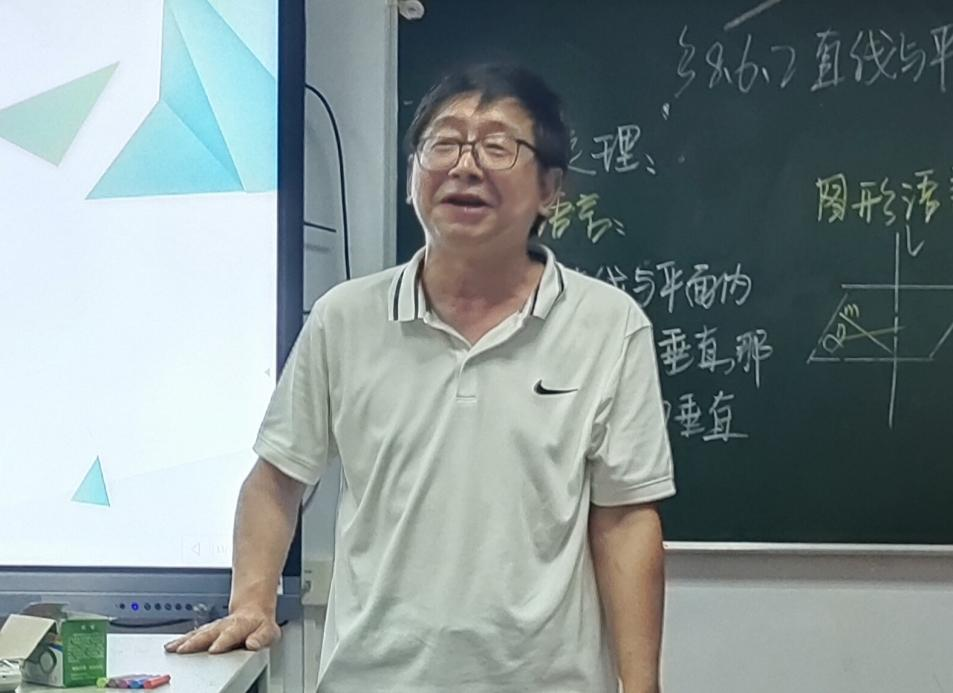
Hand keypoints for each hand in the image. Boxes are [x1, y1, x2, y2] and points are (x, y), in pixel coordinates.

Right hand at [163, 608, 280, 654]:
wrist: (253, 609)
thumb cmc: (260, 625)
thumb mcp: (268, 631)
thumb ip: (261, 637)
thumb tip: (253, 643)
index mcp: (242, 625)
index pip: (231, 634)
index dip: (223, 641)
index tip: (214, 649)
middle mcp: (225, 625)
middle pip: (209, 633)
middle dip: (196, 641)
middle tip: (183, 649)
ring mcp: (215, 627)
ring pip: (198, 633)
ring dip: (185, 641)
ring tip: (173, 648)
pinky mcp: (207, 630)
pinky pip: (193, 634)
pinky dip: (181, 640)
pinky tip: (171, 646)